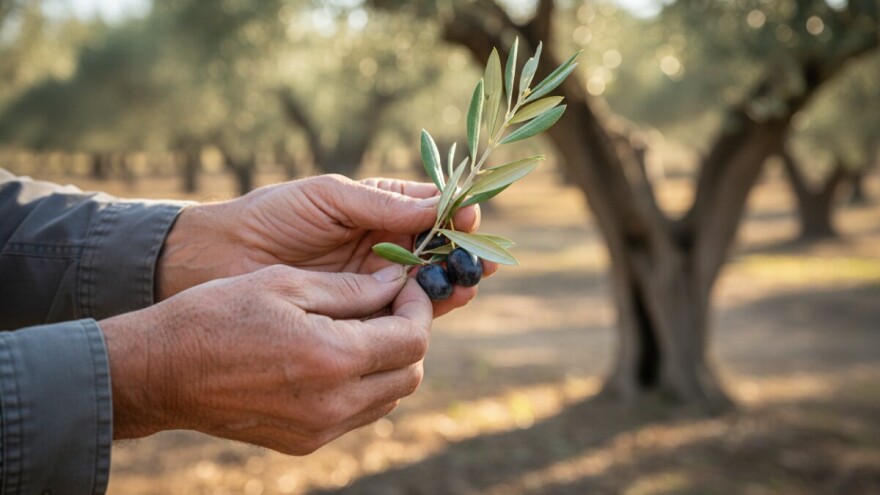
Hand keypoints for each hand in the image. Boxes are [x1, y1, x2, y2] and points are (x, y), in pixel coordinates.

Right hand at [102, 264, 429, 453]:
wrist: (160, 371)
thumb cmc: (217, 314)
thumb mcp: (285, 283)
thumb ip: (351, 287)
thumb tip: (397, 281)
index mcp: (332, 357)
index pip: (412, 339)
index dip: (419, 307)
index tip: (405, 285)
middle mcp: (334, 402)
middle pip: (410, 374)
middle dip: (409, 335)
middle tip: (387, 304)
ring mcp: (320, 429)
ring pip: (389, 397)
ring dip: (389, 363)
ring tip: (361, 328)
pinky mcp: (305, 442)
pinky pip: (359, 414)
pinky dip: (364, 385)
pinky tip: (337, 357)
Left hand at [156, 175, 496, 315]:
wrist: (222, 258)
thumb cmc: (273, 215)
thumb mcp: (329, 198)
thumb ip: (382, 204)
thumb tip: (439, 206)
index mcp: (378, 208)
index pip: (430, 210)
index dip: (454, 215)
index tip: (470, 220)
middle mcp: (383, 245)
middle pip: (436, 251)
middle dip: (462, 256)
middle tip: (482, 264)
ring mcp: (373, 280)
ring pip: (425, 283)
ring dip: (450, 284)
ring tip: (467, 285)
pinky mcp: (359, 312)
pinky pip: (398, 311)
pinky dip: (423, 310)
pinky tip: (439, 306)